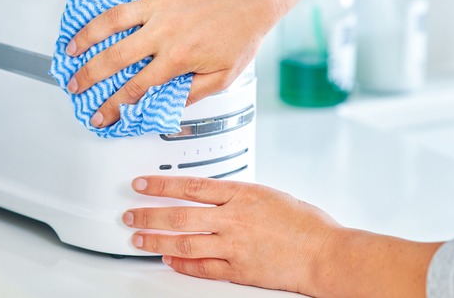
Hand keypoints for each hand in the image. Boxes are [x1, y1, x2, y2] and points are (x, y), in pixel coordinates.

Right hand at [65, 0, 286, 127]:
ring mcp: (158, 4)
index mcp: (177, 58)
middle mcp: (162, 31)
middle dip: (88, 76)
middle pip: (114, 57)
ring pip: (110, 20)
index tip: (101, 116)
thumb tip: (168, 107)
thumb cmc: (241, 33)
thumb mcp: (223, 77)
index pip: (136, 88)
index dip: (114, 106)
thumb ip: (193, 94)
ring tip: (70, 49)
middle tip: (74, 86)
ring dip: (85, 36)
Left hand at [121, 176, 341, 295]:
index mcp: (242, 194)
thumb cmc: (306, 224)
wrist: (325, 254)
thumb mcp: (270, 195)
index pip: (190, 186)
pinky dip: (181, 263)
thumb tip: (215, 196)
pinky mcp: (238, 270)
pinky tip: (168, 259)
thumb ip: (239, 196)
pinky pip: (201, 267)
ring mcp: (234, 246)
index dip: (161, 185)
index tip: (141, 184)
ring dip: (156, 240)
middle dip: (148, 214)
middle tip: (129, 214)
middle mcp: (234, 219)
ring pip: (184, 242)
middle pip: (179, 214)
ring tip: (138, 239)